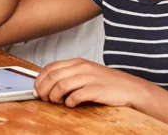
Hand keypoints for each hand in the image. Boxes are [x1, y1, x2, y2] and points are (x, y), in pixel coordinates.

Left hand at [34, 59, 149, 108]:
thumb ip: (69, 75)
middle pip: (53, 76)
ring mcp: (89, 78)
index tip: (36, 88)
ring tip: (55, 102)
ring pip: (61, 85)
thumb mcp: (86, 73)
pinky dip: (69, 101)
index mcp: (77, 62)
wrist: (131, 88)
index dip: (40, 79)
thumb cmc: (107, 83)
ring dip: (54, 96)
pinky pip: (76, 95)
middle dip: (43, 88)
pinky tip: (70, 104)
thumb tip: (49, 85)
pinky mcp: (96, 89)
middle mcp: (82, 67)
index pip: (51, 67)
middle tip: (42, 98)